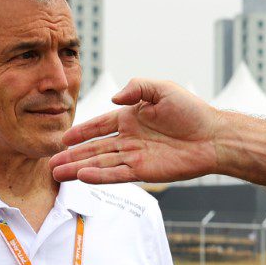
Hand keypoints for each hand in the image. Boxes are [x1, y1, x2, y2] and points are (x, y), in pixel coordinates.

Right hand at [52, 79, 224, 185]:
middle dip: (72, 156)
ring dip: (79, 168)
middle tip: (51, 163)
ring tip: (57, 173)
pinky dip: (100, 176)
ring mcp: (136, 156)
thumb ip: (137, 88)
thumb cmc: (192, 111)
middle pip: (95, 148)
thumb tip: (114, 97)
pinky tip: (83, 177)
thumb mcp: (163, 89)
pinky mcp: (145, 171)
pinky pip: (117, 174)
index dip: (81, 132)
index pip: (99, 125)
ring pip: (101, 163)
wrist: (214, 137)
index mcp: (131, 117)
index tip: (63, 139)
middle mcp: (130, 138)